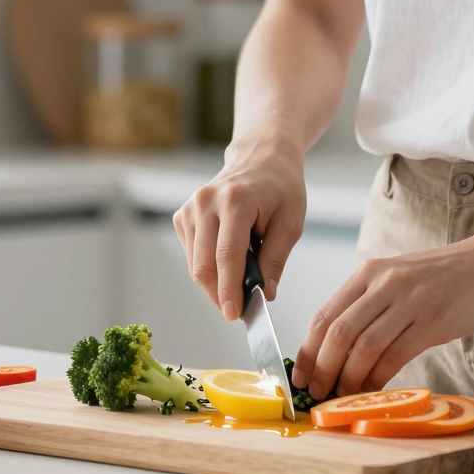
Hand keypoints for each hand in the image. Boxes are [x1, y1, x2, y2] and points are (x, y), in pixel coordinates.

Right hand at [173, 140, 306, 319]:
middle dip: (220, 294)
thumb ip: (275, 260)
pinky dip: (208, 268)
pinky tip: (228, 261)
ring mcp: (190, 208)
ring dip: (215, 283)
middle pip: (204, 265)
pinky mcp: (182, 216)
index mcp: (235, 200)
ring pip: (195, 265)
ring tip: (240, 280)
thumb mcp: (290, 223)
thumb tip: (264, 294)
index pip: (226, 256)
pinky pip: (191, 256)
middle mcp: (205, 202)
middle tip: (240, 309)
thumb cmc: (280, 189)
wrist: (260, 159)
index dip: (229, 290)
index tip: (234, 314)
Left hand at [293, 229, 473, 400]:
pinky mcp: (434, 320)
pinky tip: (375, 391)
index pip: (324, 315)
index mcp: (369, 272)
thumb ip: (371, 303)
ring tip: (343, 397)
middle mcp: (384, 283)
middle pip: (337, 333)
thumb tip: (341, 348)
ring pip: (363, 347)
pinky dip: (380, 378)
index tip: (300, 376)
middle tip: (317, 393)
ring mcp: (409, 301)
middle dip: (322, 370)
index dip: (307, 351)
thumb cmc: (448, 275)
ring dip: (348, 379)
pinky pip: (396, 356)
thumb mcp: (400, 277)